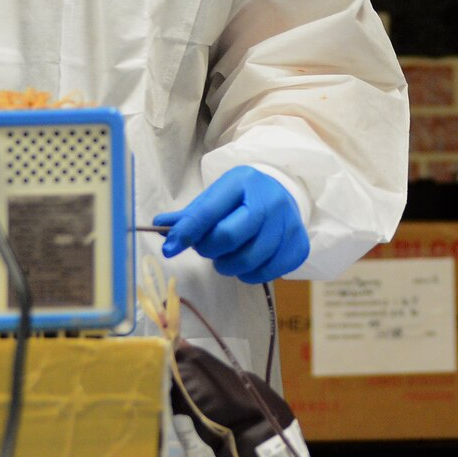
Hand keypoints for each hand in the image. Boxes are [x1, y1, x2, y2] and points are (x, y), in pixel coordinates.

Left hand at [155, 168, 308, 283]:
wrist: (285, 193)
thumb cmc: (243, 197)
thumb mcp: (217, 196)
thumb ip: (191, 214)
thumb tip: (159, 225)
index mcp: (244, 182)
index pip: (209, 212)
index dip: (186, 233)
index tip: (169, 249)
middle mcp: (270, 201)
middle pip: (228, 237)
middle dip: (209, 249)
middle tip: (207, 248)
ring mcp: (289, 224)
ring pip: (247, 260)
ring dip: (227, 265)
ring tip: (227, 256)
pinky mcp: (299, 247)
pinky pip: (265, 273)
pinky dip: (249, 274)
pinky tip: (247, 262)